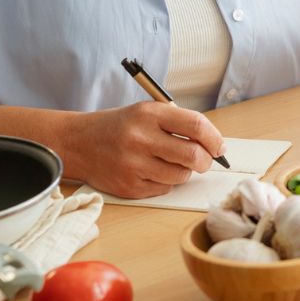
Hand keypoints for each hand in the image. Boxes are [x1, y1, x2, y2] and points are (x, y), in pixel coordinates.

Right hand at [67, 102, 225, 197]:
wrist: (80, 143)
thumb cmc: (121, 126)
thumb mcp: (148, 112)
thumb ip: (179, 123)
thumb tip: (214, 144)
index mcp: (149, 114)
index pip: (196, 126)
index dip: (214, 139)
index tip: (220, 147)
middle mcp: (140, 139)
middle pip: (193, 156)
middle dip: (206, 160)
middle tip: (204, 160)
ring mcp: (133, 165)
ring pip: (181, 176)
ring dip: (184, 171)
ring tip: (171, 162)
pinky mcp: (129, 187)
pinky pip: (164, 188)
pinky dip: (166, 181)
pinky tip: (152, 170)